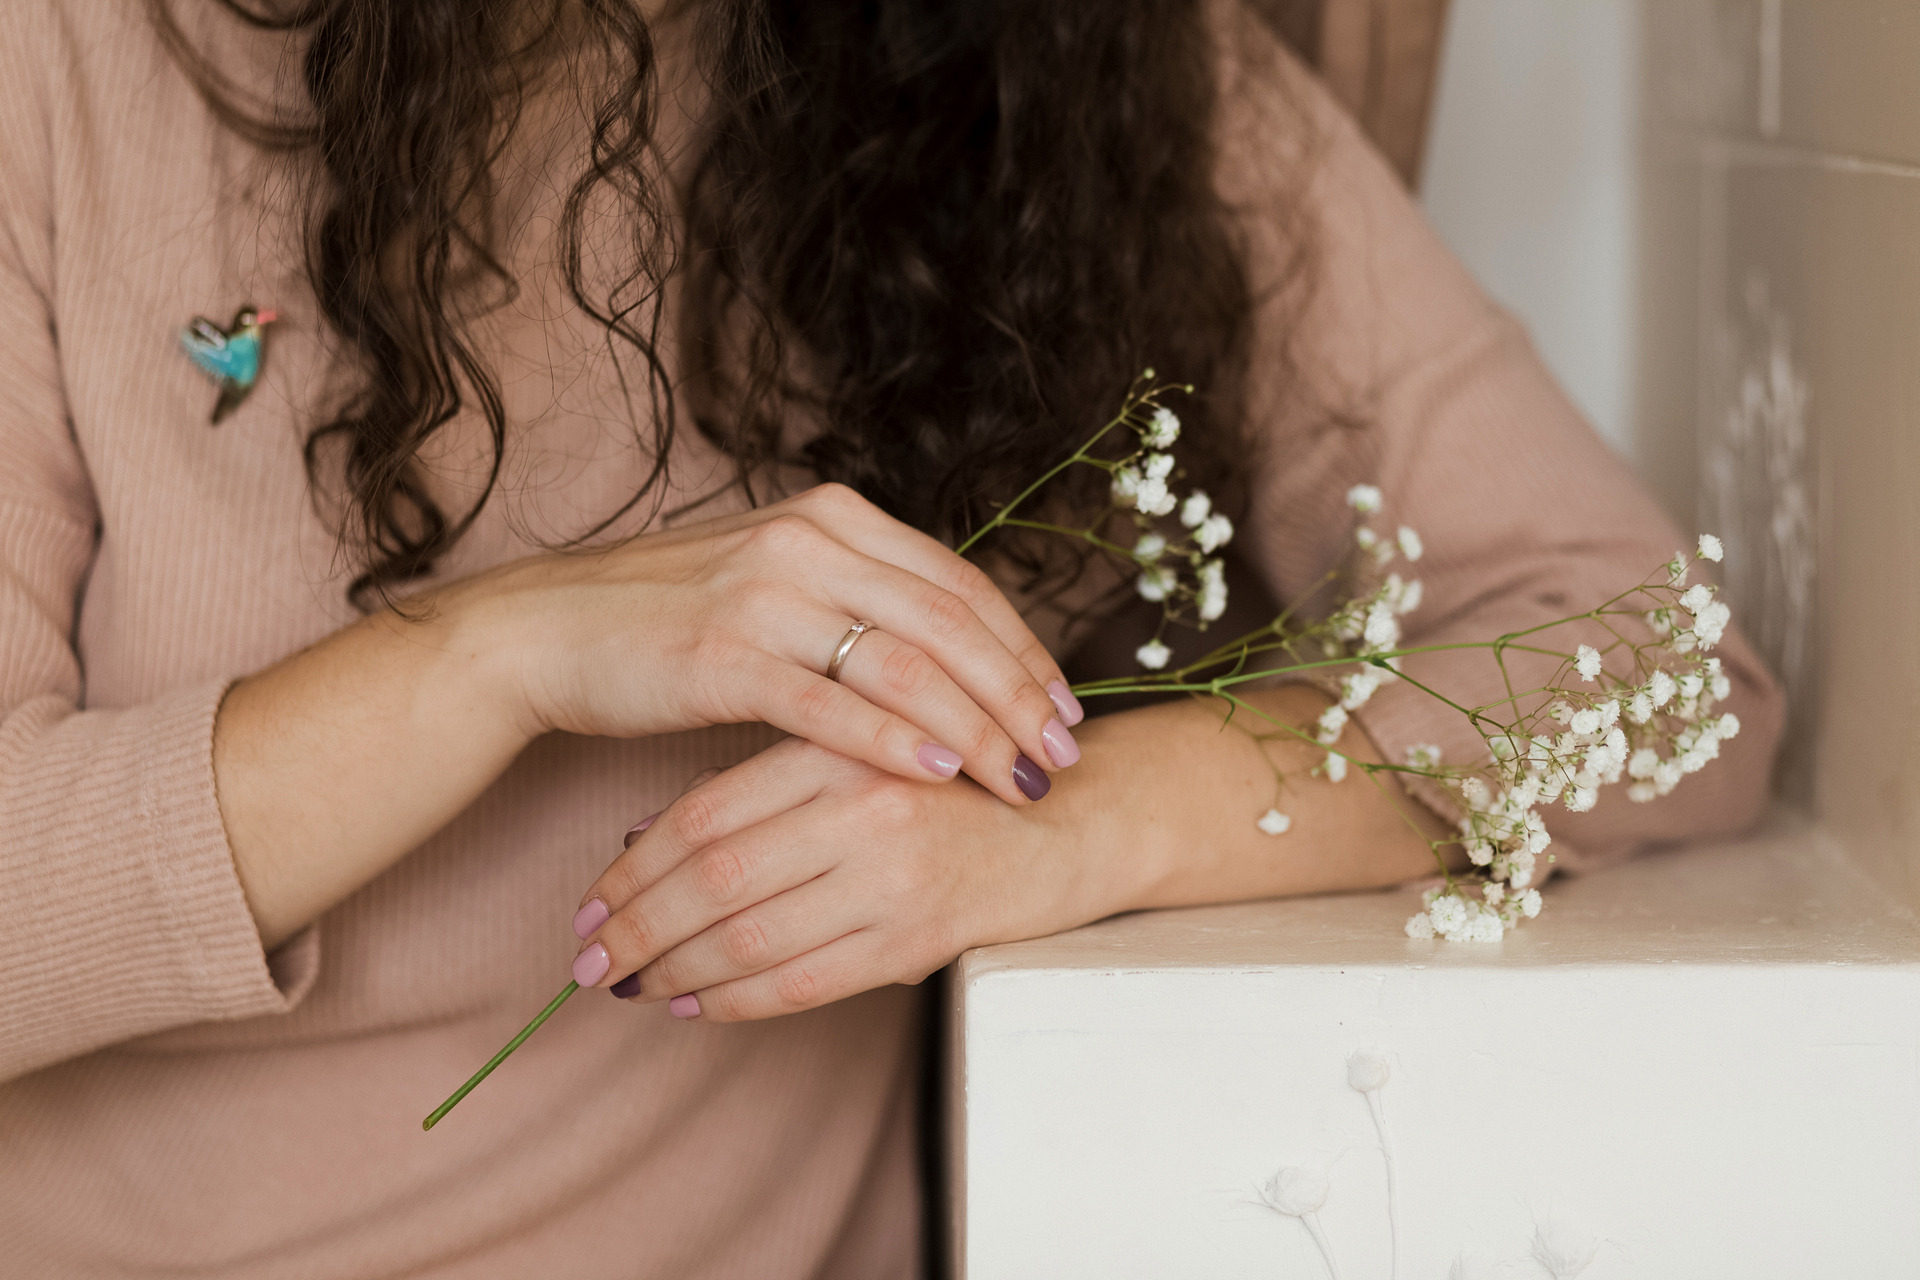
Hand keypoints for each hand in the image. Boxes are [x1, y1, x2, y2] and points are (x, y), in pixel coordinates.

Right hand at [450, 482, 1083, 805]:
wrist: (545, 632)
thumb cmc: (664, 619)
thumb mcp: (774, 581)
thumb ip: (855, 595)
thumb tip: (946, 646)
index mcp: (833, 517)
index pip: (960, 582)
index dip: (1022, 647)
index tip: (1063, 706)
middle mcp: (810, 539)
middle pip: (952, 622)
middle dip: (1019, 695)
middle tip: (1061, 754)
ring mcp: (768, 592)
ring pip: (908, 663)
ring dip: (975, 727)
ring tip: (1017, 778)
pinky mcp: (725, 653)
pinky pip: (833, 702)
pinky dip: (894, 740)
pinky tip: (939, 774)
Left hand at [565, 736, 1117, 1018]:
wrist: (1073, 822)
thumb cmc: (951, 785)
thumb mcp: (858, 757)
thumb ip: (762, 786)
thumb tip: (641, 837)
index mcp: (839, 748)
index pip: (705, 812)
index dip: (632, 866)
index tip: (588, 901)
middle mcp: (862, 807)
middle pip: (712, 876)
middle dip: (635, 924)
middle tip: (587, 958)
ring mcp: (892, 876)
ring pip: (749, 935)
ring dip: (675, 969)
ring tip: (631, 986)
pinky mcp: (919, 938)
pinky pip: (804, 983)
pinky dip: (738, 999)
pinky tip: (698, 1004)